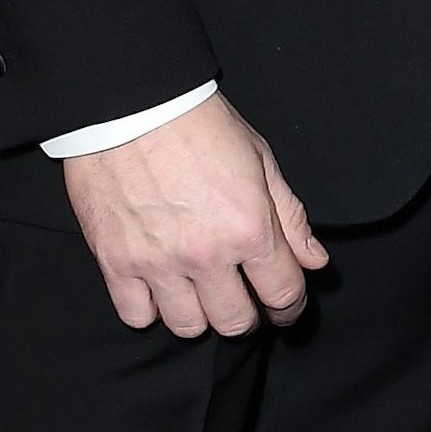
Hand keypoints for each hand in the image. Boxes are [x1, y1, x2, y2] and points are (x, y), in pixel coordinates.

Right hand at [62, 93, 329, 338]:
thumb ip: (289, 215)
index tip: (284, 307)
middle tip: (241, 297)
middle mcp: (206, 254)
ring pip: (187, 326)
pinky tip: (158, 286)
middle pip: (235, 322)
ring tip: (199, 290)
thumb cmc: (199, 124)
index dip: (290, 306)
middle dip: (246, 315)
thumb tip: (314, 260)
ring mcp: (158, 263)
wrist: (132, 104)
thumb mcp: (260, 159)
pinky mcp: (116, 263)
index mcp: (249, 227)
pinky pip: (137, 316)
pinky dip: (149, 308)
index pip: (282, 294)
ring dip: (199, 314)